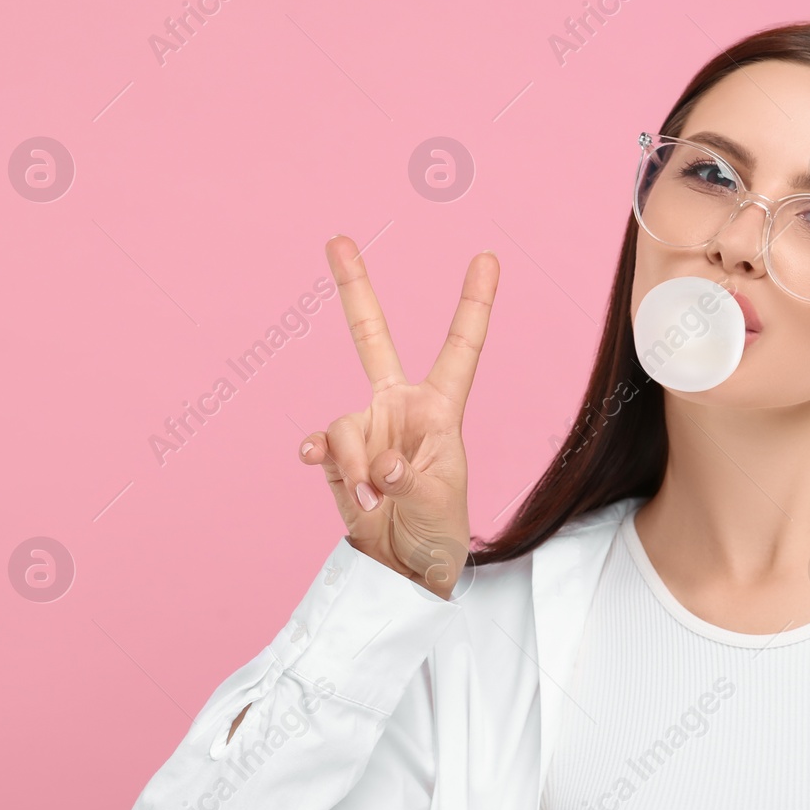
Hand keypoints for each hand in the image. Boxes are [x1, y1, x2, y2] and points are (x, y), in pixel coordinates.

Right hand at [298, 236, 498, 599]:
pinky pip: (322, 444)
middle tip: (336, 239)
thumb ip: (407, 482)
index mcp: (441, 409)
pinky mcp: (336, 454)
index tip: (487, 256)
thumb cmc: (437, 535)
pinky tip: (328, 474)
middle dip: (353, 288)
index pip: (461, 348)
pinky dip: (328, 464)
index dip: (473, 303)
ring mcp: (365, 428)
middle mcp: (400, 408)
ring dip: (356, 465)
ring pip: (344, 421)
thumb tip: (379, 465)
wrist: (400, 571)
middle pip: (372, 338)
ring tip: (374, 499)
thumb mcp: (438, 507)